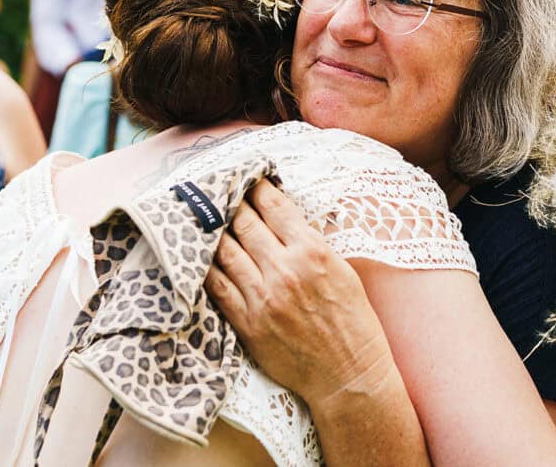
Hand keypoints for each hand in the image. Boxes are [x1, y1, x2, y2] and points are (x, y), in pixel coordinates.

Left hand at [205, 179, 397, 408]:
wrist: (348, 375)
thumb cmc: (353, 323)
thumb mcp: (344, 271)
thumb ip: (314, 243)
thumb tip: (287, 219)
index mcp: (313, 252)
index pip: (275, 207)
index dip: (258, 188)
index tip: (250, 180)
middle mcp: (285, 270)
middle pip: (245, 223)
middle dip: (233, 204)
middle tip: (224, 193)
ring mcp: (263, 297)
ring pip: (226, 251)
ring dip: (215, 231)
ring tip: (208, 219)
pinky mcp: (247, 322)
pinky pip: (217, 287)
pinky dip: (207, 267)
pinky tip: (202, 256)